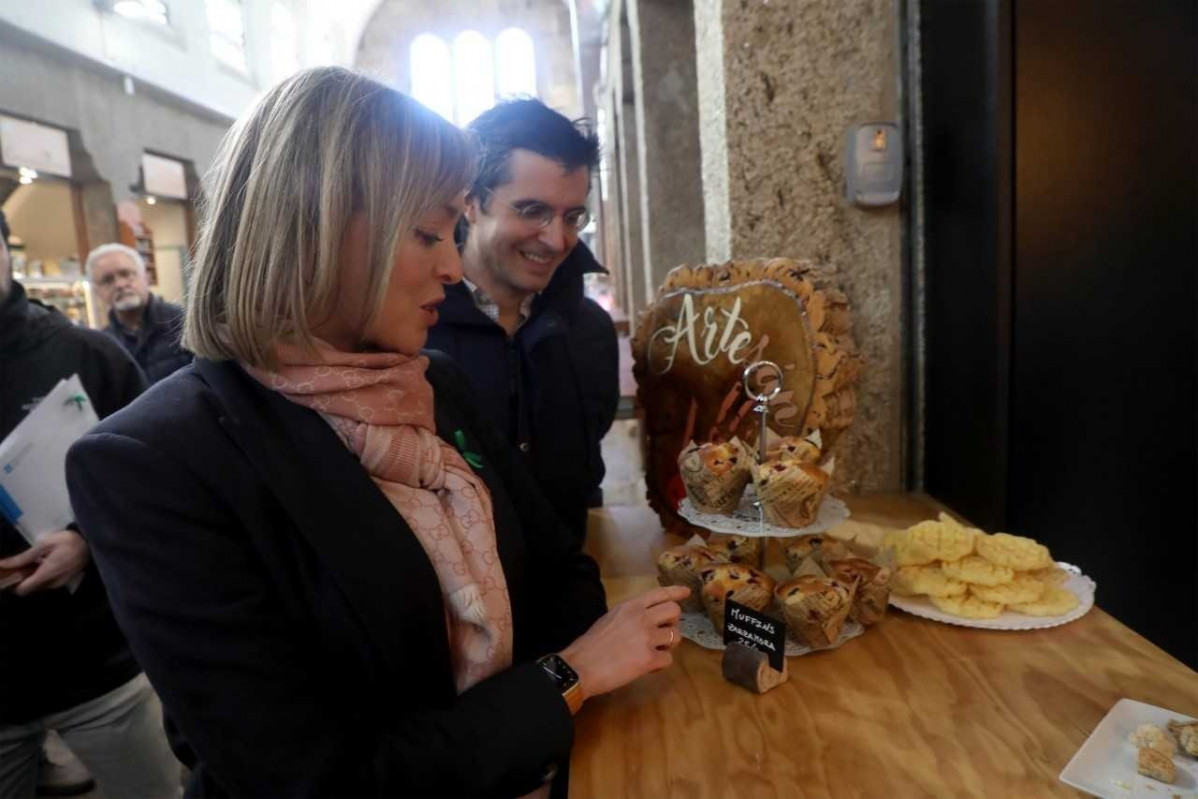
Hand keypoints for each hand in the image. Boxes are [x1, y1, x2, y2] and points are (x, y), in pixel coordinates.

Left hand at [0, 531, 90, 595]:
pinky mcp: (65, 581)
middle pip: (30, 589)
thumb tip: (3, 564)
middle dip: (24, 579)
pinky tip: (46, 564)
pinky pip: (48, 583)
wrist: (92, 542)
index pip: (23, 590)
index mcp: (47, 573)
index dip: (13, 583)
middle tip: (24, 565)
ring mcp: (60, 583)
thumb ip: (24, 557)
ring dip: (34, 578)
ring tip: (37, 562)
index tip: (11, 574)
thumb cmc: (67, 540)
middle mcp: (53, 582)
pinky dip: (43, 577)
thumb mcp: (44, 544)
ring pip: (39, 586)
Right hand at [560, 585, 688, 704]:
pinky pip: (668, 659)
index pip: (659, 593)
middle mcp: (642, 617)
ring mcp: (647, 637)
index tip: (686, 593)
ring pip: (676, 636)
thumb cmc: (591, 644)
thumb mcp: (610, 618)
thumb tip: (647, 620)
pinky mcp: (649, 658)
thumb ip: (631, 615)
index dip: (676, 592)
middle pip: (675, 611)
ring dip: (667, 645)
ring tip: (653, 652)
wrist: (580, 666)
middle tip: (663, 633)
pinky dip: (660, 664)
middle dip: (673, 623)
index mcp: (630, 606)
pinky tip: (647, 667)